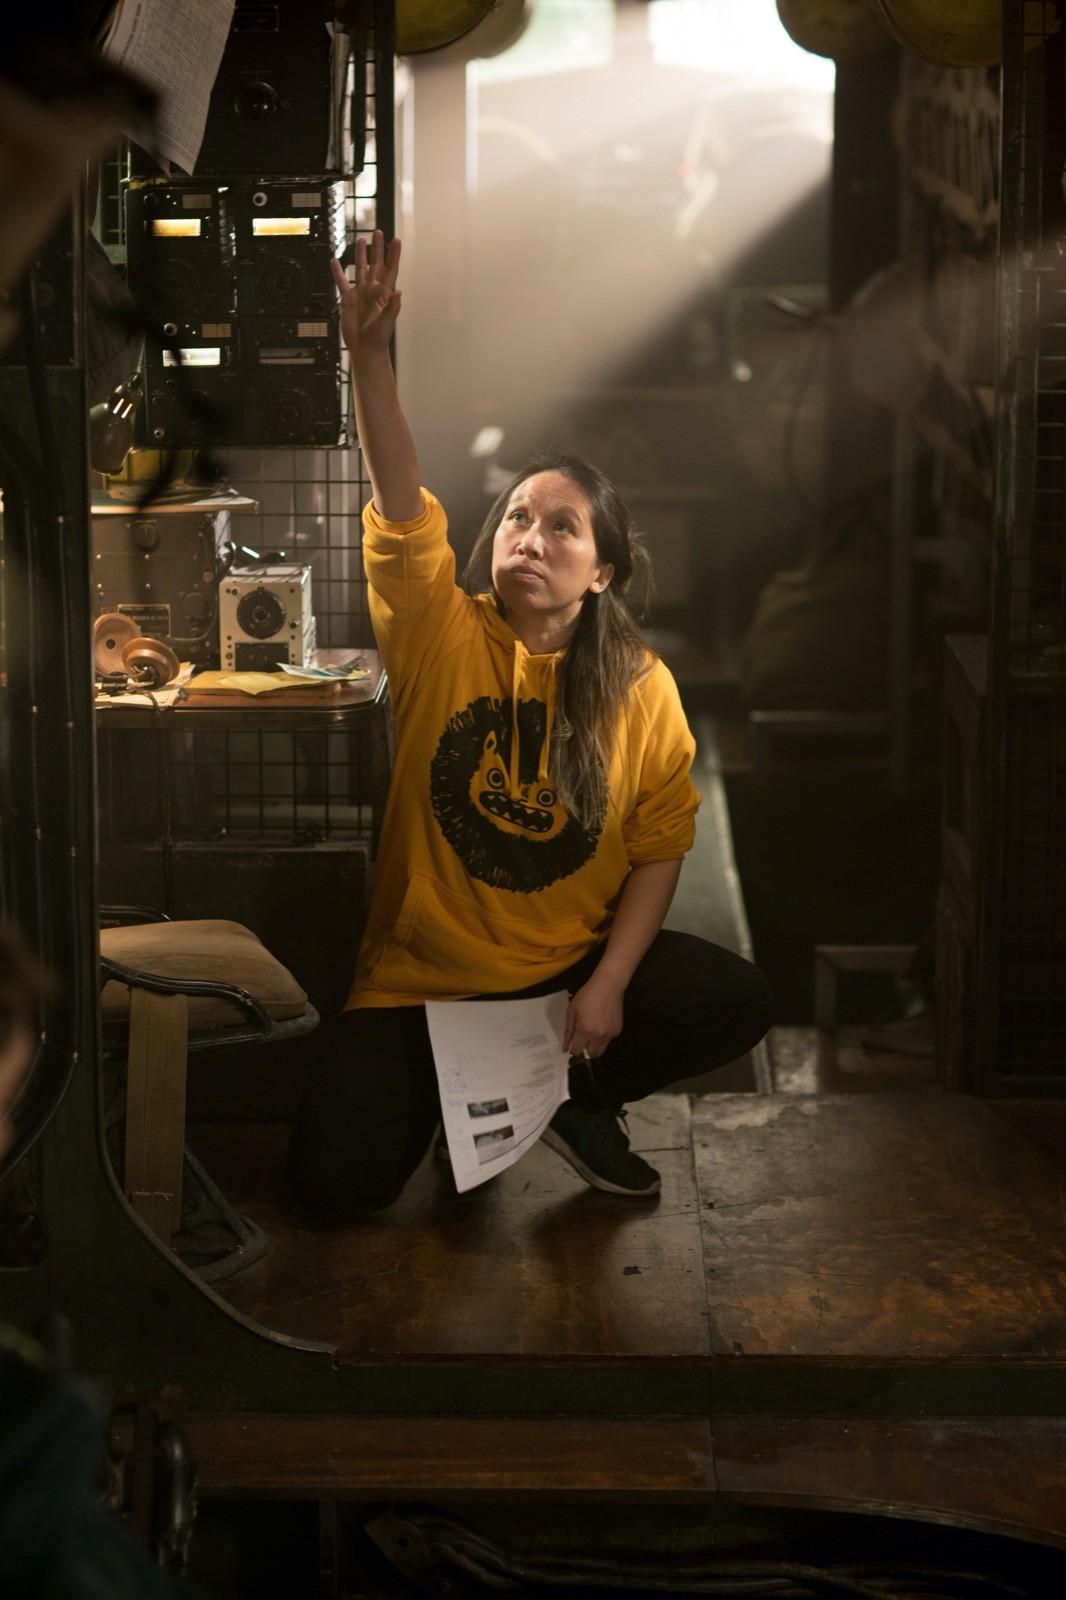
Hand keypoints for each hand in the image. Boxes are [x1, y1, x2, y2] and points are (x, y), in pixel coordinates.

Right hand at [331, 229, 401, 358]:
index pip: (391, 270)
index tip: (397, 241)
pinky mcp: (348, 299)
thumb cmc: (378, 338)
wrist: (365, 349)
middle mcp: (373, 290)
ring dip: (361, 254)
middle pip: (376, 264)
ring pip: (360, 268)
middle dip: (378, 248)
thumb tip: (399, 291)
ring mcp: (361, 293)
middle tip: (379, 232)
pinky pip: (342, 282)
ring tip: (361, 239)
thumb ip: (393, 307)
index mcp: (384, 294)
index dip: (394, 255)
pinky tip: (334, 261)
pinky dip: (337, 272)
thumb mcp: (387, 322)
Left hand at [563, 971, 624, 1060]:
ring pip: (600, 1051)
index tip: (571, 1046)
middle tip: (580, 1043)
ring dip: (593, 1048)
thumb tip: (565, 1047)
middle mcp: (598, 1036)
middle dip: (584, 1052)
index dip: (572, 1050)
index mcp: (585, 1030)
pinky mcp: (617, 1031)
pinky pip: (608, 1041)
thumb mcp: (572, 1011)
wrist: (608, 986)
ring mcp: (610, 1034)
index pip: (577, 1051)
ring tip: (589, 1036)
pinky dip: (602, 1039)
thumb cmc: (587, 996)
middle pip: (590, 1055)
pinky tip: (599, 1026)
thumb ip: (568, 1031)